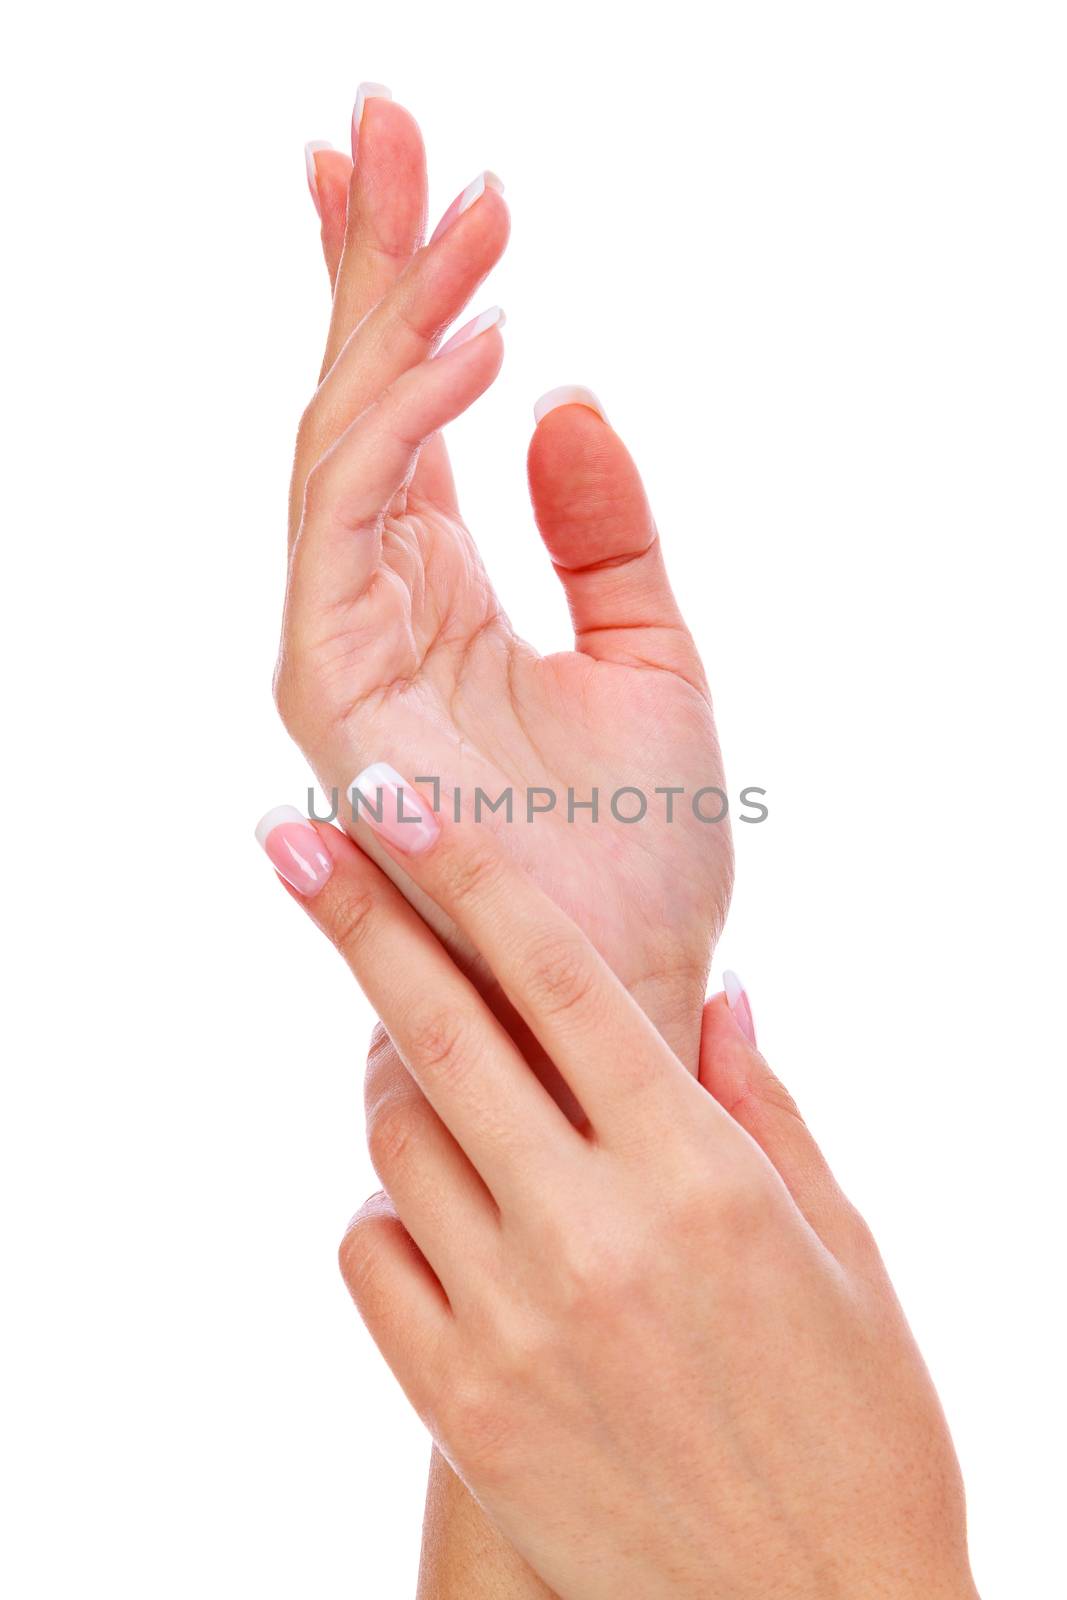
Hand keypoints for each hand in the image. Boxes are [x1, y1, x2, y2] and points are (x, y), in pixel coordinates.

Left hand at [259, 804, 976, 1599]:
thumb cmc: (856, 1426)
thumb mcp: (843, 1249)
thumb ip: (766, 1105)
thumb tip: (722, 994)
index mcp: (700, 1173)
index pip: (561, 981)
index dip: (470, 872)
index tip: (394, 801)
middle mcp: (593, 1235)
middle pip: (442, 1035)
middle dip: (358, 919)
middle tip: (293, 840)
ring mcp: (514, 1326)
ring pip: (396, 1144)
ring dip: (404, 1089)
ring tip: (452, 1087)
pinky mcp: (462, 1410)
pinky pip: (377, 1261)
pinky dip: (397, 1217)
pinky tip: (454, 1222)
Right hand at [277, 93, 732, 1068]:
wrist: (626, 987)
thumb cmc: (643, 850)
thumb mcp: (654, 656)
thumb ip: (604, 531)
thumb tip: (563, 394)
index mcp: (443, 590)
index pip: (406, 414)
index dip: (403, 293)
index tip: (425, 173)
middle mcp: (380, 604)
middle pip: (356, 399)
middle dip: (365, 257)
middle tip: (384, 116)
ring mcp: (346, 644)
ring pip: (340, 440)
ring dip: (388, 312)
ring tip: (447, 198)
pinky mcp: (334, 688)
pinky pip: (350, 524)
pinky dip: (400, 426)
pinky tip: (477, 338)